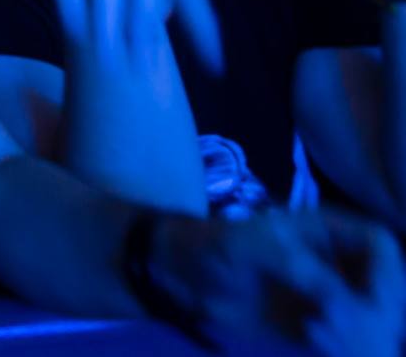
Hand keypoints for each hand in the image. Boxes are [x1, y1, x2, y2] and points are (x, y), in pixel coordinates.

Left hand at [155, 208, 404, 356]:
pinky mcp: (325, 332)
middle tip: (325, 322)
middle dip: (371, 314)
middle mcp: (344, 265)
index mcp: (332, 231)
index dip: (386, 274)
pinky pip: (353, 347)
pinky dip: (343, 350)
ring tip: (313, 334)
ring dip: (359, 338)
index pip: (382, 247)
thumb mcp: (251, 245)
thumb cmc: (219, 246)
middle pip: (389, 293)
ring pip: (377, 326)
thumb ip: (295, 266)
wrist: (190, 277)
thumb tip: (336, 301)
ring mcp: (338, 301)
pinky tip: (310, 340)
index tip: (369, 300)